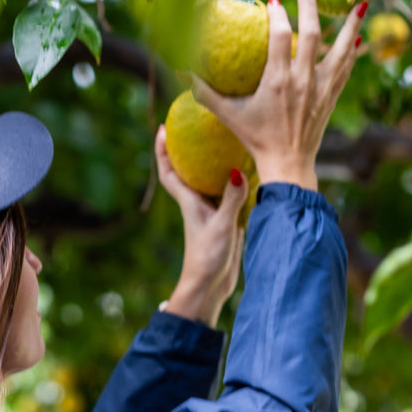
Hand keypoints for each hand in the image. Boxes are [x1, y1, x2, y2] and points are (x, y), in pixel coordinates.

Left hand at [155, 125, 246, 326]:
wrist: (210, 286)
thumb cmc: (208, 258)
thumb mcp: (222, 226)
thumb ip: (231, 199)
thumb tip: (237, 171)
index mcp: (189, 202)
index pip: (169, 172)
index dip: (162, 151)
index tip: (162, 129)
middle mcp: (197, 204)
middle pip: (188, 170)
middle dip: (188, 148)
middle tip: (195, 124)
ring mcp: (211, 212)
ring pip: (209, 180)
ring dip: (213, 162)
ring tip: (224, 140)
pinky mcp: (225, 220)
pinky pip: (228, 193)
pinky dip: (234, 180)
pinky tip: (248, 169)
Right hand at [188, 0, 366, 189]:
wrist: (288, 164)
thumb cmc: (256, 139)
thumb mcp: (228, 115)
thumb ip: (205, 93)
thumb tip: (183, 72)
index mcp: (277, 80)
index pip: (280, 36)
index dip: (278, 15)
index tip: (274, 0)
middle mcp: (302, 80)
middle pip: (313, 33)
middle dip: (310, 6)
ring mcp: (321, 87)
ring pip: (341, 48)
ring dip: (350, 24)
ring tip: (360, 3)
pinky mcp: (331, 96)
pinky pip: (347, 67)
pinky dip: (353, 49)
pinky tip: (359, 35)